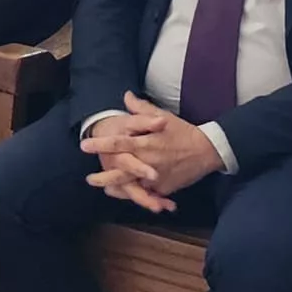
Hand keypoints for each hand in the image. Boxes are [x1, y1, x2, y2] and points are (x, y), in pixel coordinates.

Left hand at [81, 92, 225, 201]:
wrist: (207, 151)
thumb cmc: (183, 132)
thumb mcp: (163, 116)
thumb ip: (141, 109)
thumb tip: (126, 96)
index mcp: (146, 143)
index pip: (118, 143)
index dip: (100, 144)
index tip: (85, 144)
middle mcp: (149, 162)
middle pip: (121, 171)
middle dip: (104, 176)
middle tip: (89, 178)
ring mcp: (156, 177)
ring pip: (132, 186)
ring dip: (116, 189)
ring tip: (104, 189)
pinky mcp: (164, 188)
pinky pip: (147, 194)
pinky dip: (136, 195)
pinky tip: (124, 195)